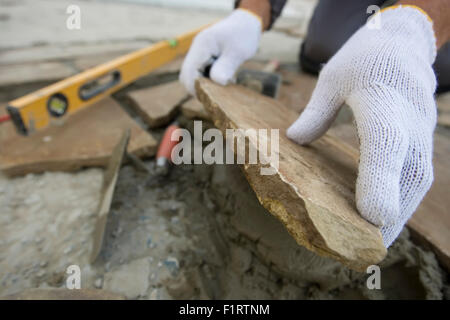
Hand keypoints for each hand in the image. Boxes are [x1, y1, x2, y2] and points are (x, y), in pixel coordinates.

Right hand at [179, 9, 261, 94]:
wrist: (246, 23)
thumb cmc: (243, 35)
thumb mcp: (238, 52)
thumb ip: (227, 66)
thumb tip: (217, 82)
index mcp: (202, 46)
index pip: (189, 72)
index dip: (196, 88)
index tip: (212, 96)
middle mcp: (196, 50)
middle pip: (187, 76)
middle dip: (200, 88)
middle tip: (220, 93)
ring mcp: (198, 54)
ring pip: (193, 76)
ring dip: (206, 84)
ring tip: (225, 82)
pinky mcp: (203, 58)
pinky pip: (200, 74)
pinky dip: (210, 80)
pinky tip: (225, 79)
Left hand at [287, 6, 437, 246]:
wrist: (402, 43)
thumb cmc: (363, 58)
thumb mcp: (332, 77)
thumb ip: (316, 112)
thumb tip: (295, 141)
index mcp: (382, 100)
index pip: (385, 143)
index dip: (380, 178)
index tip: (373, 215)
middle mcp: (408, 120)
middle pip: (408, 172)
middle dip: (391, 212)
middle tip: (368, 249)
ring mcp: (420, 131)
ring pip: (416, 179)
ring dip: (399, 213)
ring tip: (375, 244)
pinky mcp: (421, 139)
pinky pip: (416, 175)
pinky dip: (403, 199)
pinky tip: (386, 218)